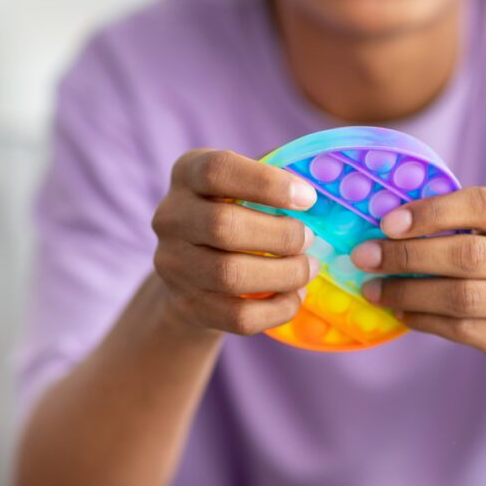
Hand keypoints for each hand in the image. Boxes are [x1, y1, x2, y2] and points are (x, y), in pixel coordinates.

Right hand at [152, 149, 320, 336]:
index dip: (267, 183)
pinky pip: (238, 315)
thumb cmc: (234, 215)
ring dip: (284, 274)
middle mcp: (170, 217)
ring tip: (308, 268)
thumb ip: (271, 180)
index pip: (217, 170)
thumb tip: (315, 191)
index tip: (308, 199)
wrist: (190, 274)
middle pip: (223, 226)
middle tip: (310, 239)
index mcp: (187, 173)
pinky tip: (295, 296)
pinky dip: (277, 309)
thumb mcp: (242, 186)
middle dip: (280, 236)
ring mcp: (172, 265)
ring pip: (230, 275)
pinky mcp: (186, 306)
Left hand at [351, 187, 485, 389]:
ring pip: (460, 296)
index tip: (387, 223)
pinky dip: (424, 319)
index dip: (431, 212)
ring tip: (374, 290)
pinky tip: (402, 314)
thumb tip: (386, 224)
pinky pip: (461, 329)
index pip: (482, 204)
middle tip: (364, 257)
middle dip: (406, 255)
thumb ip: (461, 227)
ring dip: (407, 293)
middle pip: (465, 254)